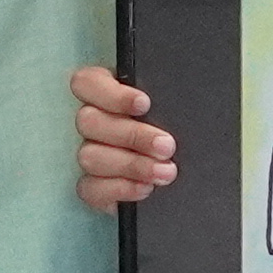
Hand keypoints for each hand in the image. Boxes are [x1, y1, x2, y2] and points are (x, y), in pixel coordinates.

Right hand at [72, 64, 177, 209]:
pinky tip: (146, 187)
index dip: (112, 95)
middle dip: (132, 135)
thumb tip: (172, 100)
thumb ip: (163, 99)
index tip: (144, 104)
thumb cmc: (174, 126)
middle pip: (89, 122)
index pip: (88, 83)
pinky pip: (91, 189)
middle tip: (166, 146)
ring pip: (89, 156)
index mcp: (105, 89)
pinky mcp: (93, 186)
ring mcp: (89, 154)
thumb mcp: (170, 104)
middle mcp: (92, 121)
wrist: (185, 163)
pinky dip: (120, 189)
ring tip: (164, 171)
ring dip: (131, 165)